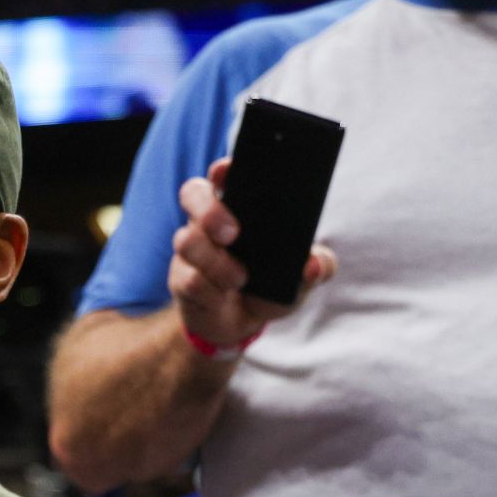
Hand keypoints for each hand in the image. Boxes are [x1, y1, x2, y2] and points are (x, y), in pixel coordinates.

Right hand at [170, 157, 336, 348]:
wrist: (240, 327)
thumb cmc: (267, 290)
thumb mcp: (298, 280)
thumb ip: (316, 268)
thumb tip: (314, 264)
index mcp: (237, 208)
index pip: (222, 176)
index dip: (222, 169)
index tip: (227, 171)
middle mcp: (208, 222)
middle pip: (192, 194)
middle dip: (209, 211)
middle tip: (232, 233)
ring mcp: (192, 250)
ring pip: (187, 241)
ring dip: (216, 262)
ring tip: (240, 279)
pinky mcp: (181, 279)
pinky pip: (189, 279)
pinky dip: (211, 291)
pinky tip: (222, 296)